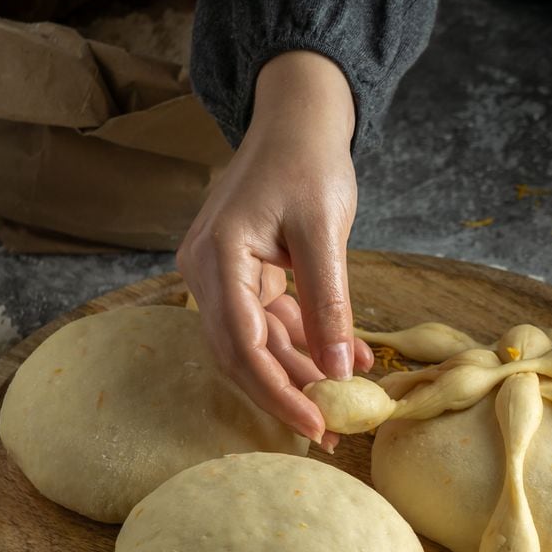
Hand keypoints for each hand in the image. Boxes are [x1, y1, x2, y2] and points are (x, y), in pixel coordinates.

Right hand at [177, 52, 372, 446]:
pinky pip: (267, 323)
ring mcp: (220, 274)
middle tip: (327, 431)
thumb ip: (329, 305)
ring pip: (254, 344)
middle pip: (239, 354)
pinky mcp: (241, 276)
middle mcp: (206, 270)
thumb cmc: (308, 161)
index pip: (241, 344)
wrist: (297, 120)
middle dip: (284, 394)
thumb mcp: (325, 232)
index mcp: (218, 256)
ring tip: (344, 401)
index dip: (277, 392)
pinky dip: (303, 344)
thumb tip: (339, 374)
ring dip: (298, 373)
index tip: (315, 425)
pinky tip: (343, 361)